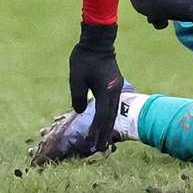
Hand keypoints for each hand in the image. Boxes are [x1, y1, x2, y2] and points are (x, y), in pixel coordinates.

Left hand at [68, 23, 122, 154]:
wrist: (98, 41)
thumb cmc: (84, 58)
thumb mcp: (76, 78)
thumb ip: (77, 97)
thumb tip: (81, 112)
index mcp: (106, 90)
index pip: (101, 115)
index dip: (96, 130)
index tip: (90, 143)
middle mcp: (115, 91)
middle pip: (110, 118)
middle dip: (104, 134)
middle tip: (99, 150)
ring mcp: (117, 88)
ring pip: (113, 113)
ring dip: (107, 127)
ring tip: (102, 141)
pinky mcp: (115, 85)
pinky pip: (112, 106)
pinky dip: (108, 117)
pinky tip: (104, 124)